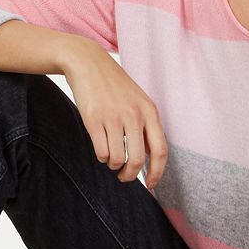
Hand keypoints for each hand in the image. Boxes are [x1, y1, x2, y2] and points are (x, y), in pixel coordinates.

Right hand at [63, 40, 167, 189]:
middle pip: (137, 160)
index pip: (160, 150)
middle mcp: (134, 115)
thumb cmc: (114, 86)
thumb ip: (146, 125)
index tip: (151, 184)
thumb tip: (149, 158)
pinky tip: (100, 146)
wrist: (89, 64)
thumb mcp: (137, 101)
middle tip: (124, 177)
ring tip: (110, 156)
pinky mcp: (94, 121)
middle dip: (130, 175)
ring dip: (113, 164)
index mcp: (149, 111)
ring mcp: (114, 118)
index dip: (157, 172)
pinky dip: (101, 156)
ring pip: (117, 159)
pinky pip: (101, 152)